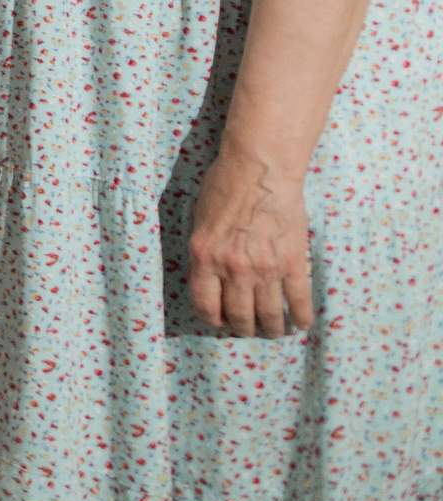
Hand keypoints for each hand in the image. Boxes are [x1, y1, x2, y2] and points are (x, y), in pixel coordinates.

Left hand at [187, 151, 314, 336]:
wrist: (260, 169)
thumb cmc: (225, 186)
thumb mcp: (199, 220)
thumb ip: (205, 251)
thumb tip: (208, 276)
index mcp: (204, 257)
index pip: (205, 305)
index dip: (213, 319)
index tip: (220, 322)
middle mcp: (233, 269)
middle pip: (238, 316)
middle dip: (243, 328)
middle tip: (249, 329)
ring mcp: (265, 269)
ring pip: (269, 316)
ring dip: (272, 329)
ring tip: (275, 331)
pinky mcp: (293, 264)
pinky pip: (298, 302)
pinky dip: (300, 318)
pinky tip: (301, 324)